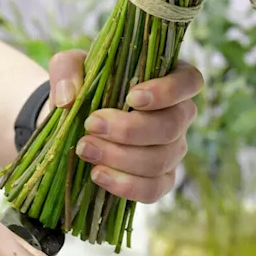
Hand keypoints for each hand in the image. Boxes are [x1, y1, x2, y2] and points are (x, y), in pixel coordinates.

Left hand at [48, 51, 202, 203]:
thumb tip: (68, 98)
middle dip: (129, 129)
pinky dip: (125, 185)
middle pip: (171, 126)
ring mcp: (173, 150)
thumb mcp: (69, 66)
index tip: (132, 97)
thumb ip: (66, 70)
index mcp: (169, 79)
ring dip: (120, 158)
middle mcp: (179, 115)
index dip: (168, 91)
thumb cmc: (84, 85)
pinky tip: (98, 175)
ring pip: (159, 160)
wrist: (76, 121)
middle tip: (91, 125)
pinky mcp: (160, 179)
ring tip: (85, 149)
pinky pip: (153, 189)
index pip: (189, 81)